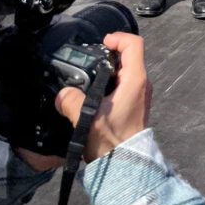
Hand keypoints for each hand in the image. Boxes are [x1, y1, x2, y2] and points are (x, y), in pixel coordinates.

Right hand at [55, 32, 151, 163]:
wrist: (125, 166)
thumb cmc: (112, 140)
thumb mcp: (88, 120)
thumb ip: (72, 102)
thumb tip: (62, 94)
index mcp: (135, 79)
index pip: (134, 44)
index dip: (118, 38)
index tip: (102, 43)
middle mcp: (141, 83)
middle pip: (129, 56)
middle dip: (109, 54)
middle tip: (89, 60)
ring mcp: (140, 94)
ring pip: (126, 71)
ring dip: (109, 70)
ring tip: (88, 77)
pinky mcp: (134, 105)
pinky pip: (124, 84)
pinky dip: (110, 82)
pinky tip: (93, 94)